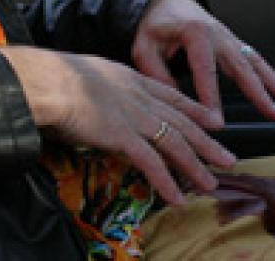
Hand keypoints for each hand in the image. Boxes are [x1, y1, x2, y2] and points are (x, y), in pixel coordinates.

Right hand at [0, 45, 235, 204]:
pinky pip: (151, 163)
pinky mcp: (122, 136)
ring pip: (174, 143)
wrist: (47, 80)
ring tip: (210, 182)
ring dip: (194, 166)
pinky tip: (176, 198)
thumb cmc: (55, 78)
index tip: (214, 120)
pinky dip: (166, 182)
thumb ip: (105, 92)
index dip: (195, 110)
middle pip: (181, 122)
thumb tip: (104, 105)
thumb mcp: (89, 77)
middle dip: (206, 142)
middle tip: (227, 156)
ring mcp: (133, 116)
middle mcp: (138, 96)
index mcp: (131, 79)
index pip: (171, 96)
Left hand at [132, 0, 274, 121]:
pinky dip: (271, 75)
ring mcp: (228, 37)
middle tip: (272, 113)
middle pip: (241, 66)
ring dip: (273, 83)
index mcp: (194, 33)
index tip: (216, 122)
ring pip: (255, 62)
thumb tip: (173, 103)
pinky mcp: (233, 43)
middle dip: (257, 92)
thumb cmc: (154, 25)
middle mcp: (217, 34)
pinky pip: (255, 59)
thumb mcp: (144, 47)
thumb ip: (157, 74)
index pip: (205, 70)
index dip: (211, 98)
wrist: (166, 1)